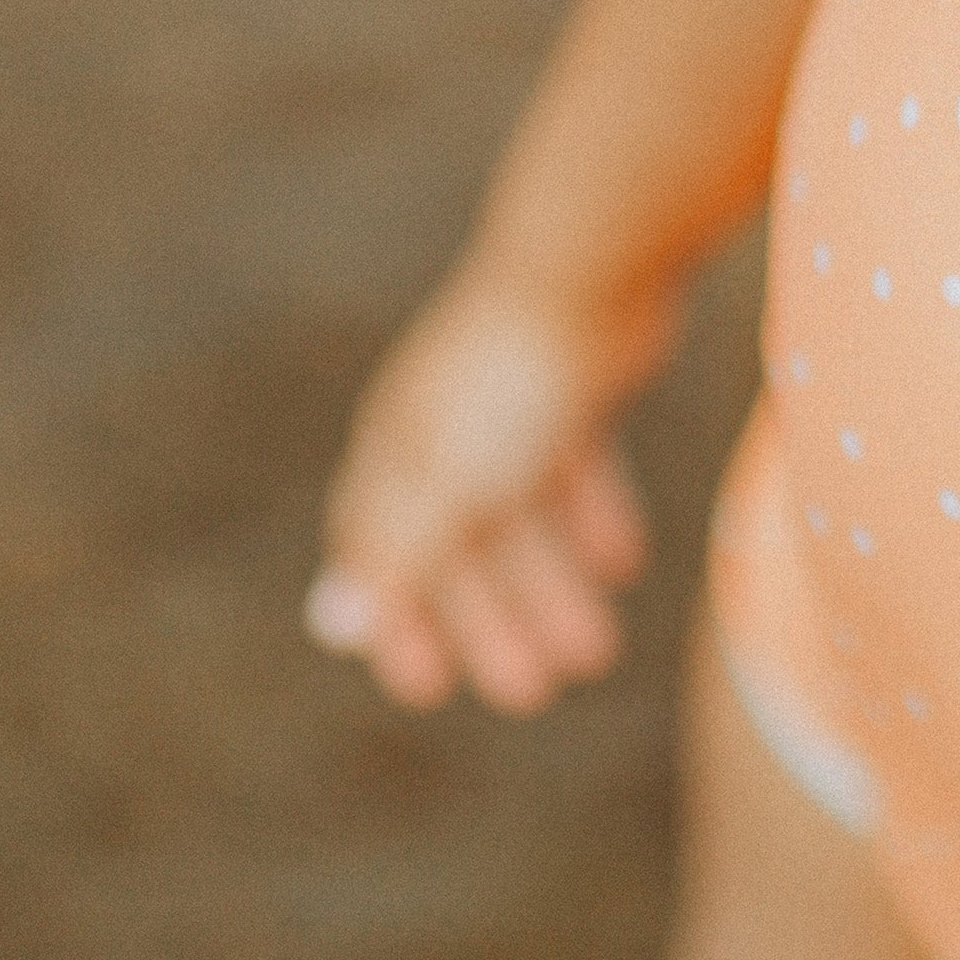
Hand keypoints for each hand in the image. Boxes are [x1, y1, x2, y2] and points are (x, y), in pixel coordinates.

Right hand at [308, 261, 680, 712]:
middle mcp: (446, 430)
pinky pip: (577, 470)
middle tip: (536, 692)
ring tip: (597, 652)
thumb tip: (333, 628)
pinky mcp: (575, 386)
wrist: (594, 268)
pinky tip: (626, 566)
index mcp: (399, 452)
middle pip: (464, 549)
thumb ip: (399, 557)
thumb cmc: (511, 382)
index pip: (381, 556)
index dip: (400, 623)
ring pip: (526, 518)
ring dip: (554, 585)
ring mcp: (512, 407)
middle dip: (495, 622)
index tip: (425, 690)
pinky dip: (595, 518)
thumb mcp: (450, 482)